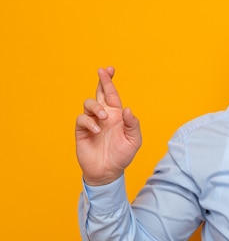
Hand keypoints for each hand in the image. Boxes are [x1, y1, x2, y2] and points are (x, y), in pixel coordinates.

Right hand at [75, 67, 141, 185]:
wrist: (108, 171)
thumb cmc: (122, 155)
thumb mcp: (134, 140)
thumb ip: (133, 124)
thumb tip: (128, 109)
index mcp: (117, 115)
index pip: (112, 94)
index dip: (110, 82)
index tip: (109, 69)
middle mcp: (104, 115)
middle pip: (100, 93)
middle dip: (101, 81)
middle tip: (102, 71)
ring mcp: (92, 122)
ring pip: (89, 103)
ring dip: (96, 107)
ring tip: (104, 118)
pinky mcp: (82, 130)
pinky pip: (82, 119)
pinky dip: (89, 122)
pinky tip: (97, 130)